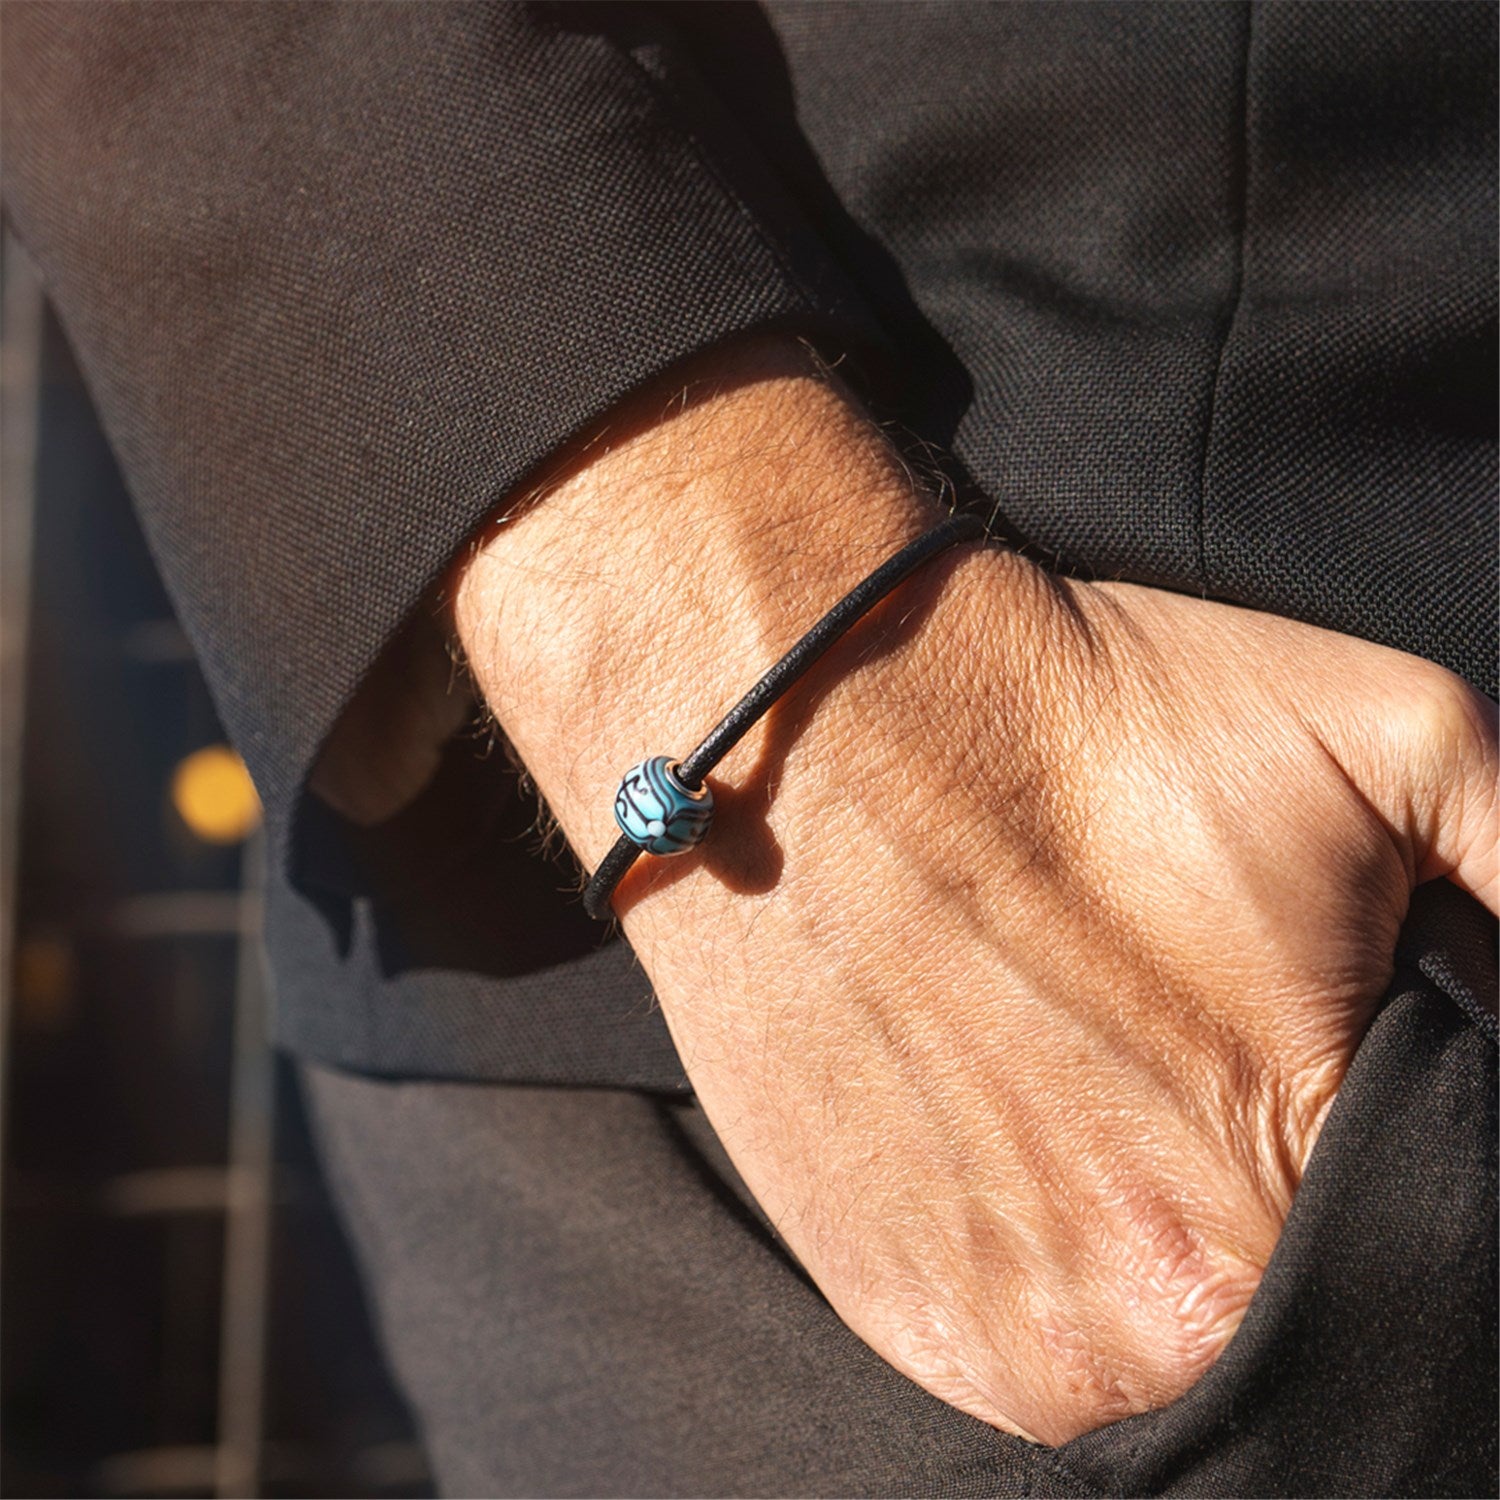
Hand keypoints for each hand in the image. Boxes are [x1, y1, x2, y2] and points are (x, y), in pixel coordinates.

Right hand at [452, 337, 1496, 1444]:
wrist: (813, 719)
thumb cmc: (1084, 723)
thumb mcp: (1397, 737)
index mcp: (1286, 1209)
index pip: (1436, 1265)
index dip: (1397, 1152)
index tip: (1331, 1062)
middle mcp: (1143, 1326)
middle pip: (1301, 1317)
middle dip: (1286, 1192)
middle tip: (1208, 1046)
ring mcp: (1001, 1337)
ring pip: (1168, 1347)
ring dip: (1164, 1232)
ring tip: (1104, 1071)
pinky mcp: (901, 1309)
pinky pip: (1036, 1331)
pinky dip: (1055, 1245)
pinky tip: (1022, 1108)